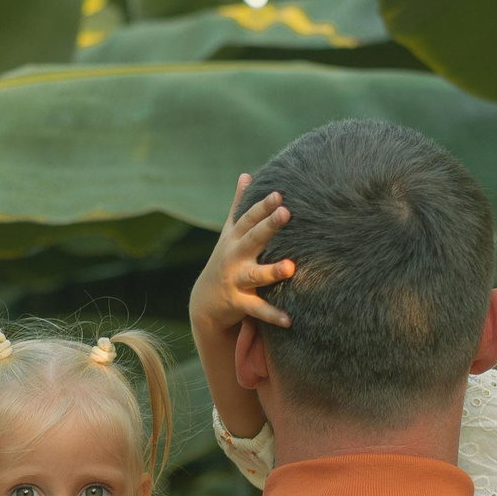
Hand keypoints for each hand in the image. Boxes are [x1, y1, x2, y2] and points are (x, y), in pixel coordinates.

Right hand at [190, 175, 291, 342]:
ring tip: (291, 267)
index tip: (279, 194)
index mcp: (235, 239)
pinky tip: (289, 320)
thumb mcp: (229, 233)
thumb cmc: (224, 261)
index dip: (262, 206)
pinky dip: (272, 315)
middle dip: (268, 226)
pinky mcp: (238, 303)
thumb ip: (238, 205)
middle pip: (253, 239)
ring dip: (273, 271)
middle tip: (285, 212)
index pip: (249, 218)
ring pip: (256, 275)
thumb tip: (246, 175)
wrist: (204, 302)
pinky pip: (257, 309)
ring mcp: (235, 280)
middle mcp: (234, 257)